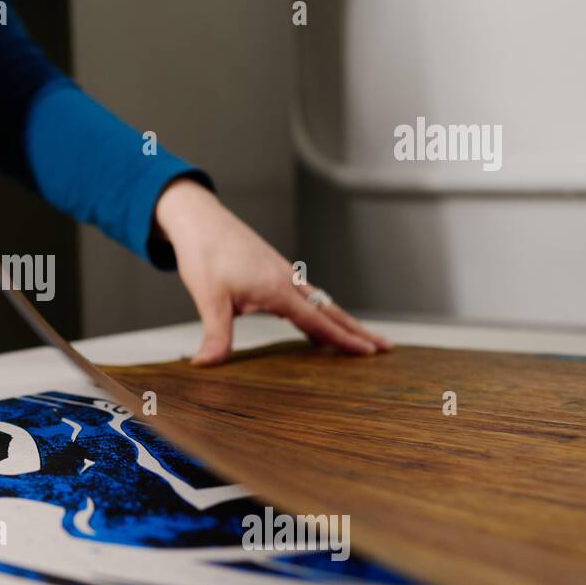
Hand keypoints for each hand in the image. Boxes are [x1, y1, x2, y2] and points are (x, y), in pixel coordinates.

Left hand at [154, 179, 392, 364]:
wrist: (200, 220)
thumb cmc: (205, 254)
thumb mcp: (209, 299)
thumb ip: (216, 335)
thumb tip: (206, 365)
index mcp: (277, 289)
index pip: (318, 320)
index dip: (344, 339)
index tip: (369, 352)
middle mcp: (288, 280)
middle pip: (330, 310)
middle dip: (358, 330)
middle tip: (385, 347)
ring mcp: (284, 274)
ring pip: (321, 302)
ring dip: (341, 321)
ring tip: (360, 338)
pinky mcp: (275, 271)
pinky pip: (306, 296)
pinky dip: (319, 312)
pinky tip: (315, 324)